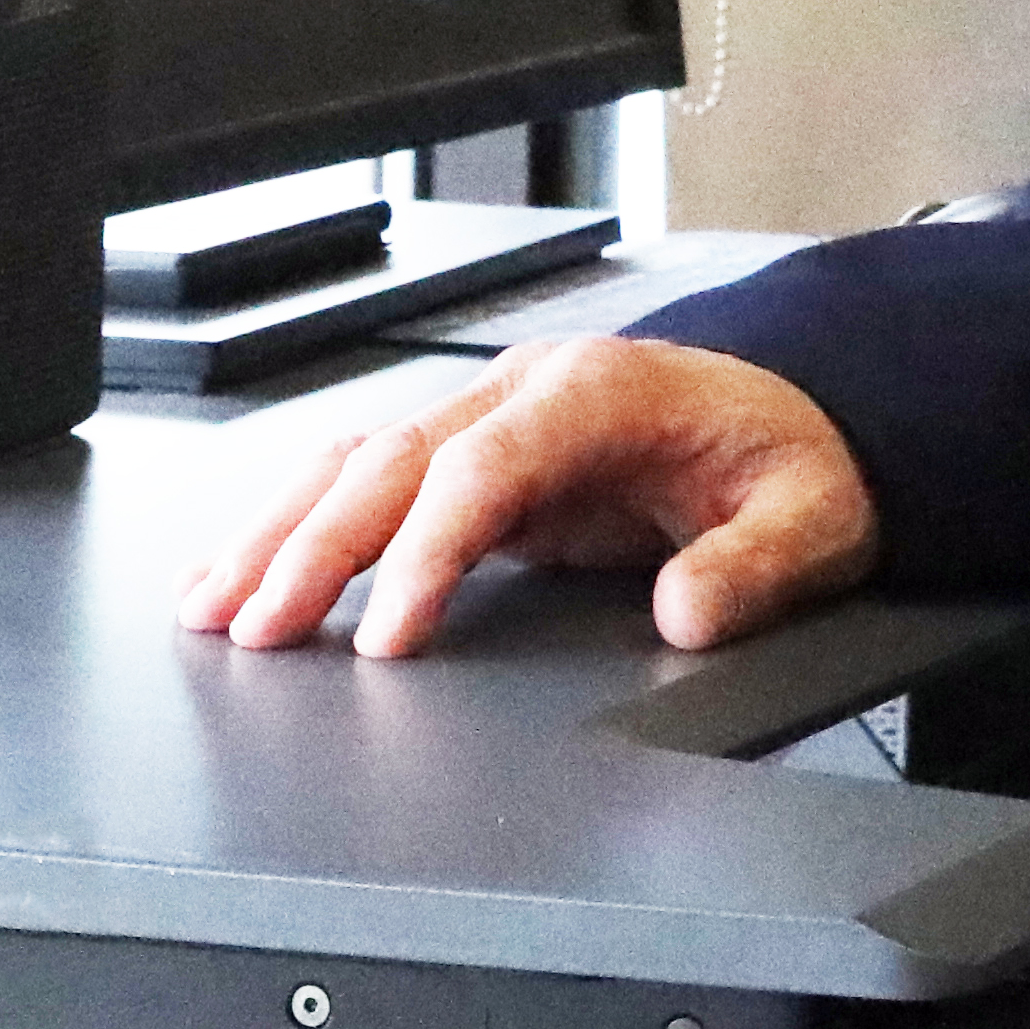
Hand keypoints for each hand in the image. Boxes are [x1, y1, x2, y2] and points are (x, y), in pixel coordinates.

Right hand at [181, 335, 882, 660]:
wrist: (802, 414)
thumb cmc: (798, 463)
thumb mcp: (814, 521)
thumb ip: (753, 568)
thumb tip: (686, 612)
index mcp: (602, 393)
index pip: (485, 470)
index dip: (427, 553)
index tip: (385, 637)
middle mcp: (530, 391)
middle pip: (396, 460)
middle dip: (316, 546)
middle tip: (256, 629)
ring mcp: (494, 415)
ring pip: (359, 461)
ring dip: (282, 531)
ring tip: (214, 607)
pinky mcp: (475, 452)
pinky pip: (370, 477)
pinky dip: (301, 520)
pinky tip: (246, 568)